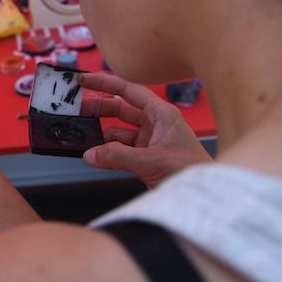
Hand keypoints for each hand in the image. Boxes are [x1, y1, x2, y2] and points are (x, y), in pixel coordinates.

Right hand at [79, 72, 211, 187]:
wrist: (205, 199)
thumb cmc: (191, 173)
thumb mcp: (151, 162)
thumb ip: (118, 157)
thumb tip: (90, 154)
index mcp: (162, 115)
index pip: (129, 91)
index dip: (105, 83)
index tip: (84, 81)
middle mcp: (157, 124)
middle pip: (122, 109)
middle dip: (99, 108)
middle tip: (76, 109)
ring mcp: (152, 141)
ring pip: (120, 130)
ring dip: (102, 133)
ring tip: (81, 135)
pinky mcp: (147, 158)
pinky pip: (122, 149)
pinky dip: (108, 151)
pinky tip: (95, 155)